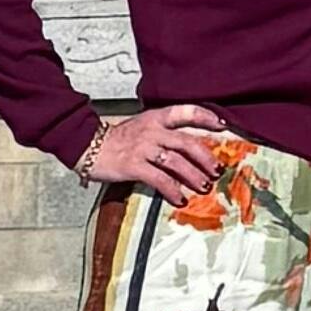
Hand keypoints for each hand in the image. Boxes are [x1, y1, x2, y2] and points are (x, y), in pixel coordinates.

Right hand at [80, 101, 226, 198]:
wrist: (88, 146)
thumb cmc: (117, 139)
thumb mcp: (142, 126)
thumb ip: (163, 132)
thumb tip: (189, 147)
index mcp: (155, 118)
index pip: (185, 111)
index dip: (205, 117)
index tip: (222, 126)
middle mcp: (152, 131)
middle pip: (187, 142)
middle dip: (205, 158)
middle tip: (216, 170)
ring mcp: (143, 148)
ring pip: (177, 163)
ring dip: (194, 176)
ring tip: (204, 187)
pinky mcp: (134, 166)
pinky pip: (159, 179)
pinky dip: (173, 190)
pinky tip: (180, 199)